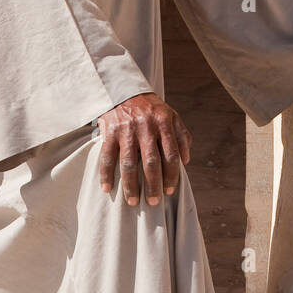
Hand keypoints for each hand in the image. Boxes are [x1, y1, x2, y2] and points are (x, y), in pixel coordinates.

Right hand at [96, 92, 191, 206]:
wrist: (124, 89)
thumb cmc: (151, 108)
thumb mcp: (171, 115)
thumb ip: (182, 136)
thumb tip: (186, 161)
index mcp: (164, 123)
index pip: (171, 154)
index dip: (171, 175)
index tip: (170, 191)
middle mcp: (146, 126)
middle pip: (151, 162)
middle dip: (153, 185)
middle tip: (153, 202)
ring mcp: (127, 129)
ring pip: (129, 163)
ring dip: (130, 185)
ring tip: (133, 202)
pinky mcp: (110, 131)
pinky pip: (107, 156)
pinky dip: (106, 174)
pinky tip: (107, 188)